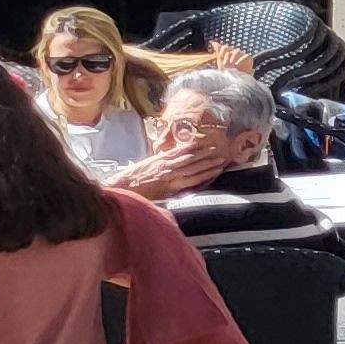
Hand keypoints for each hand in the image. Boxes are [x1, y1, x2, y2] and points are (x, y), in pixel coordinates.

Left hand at [111, 143, 228, 201]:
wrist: (122, 187)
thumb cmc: (140, 196)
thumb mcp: (160, 199)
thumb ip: (174, 194)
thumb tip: (187, 191)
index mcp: (172, 187)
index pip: (195, 179)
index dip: (208, 174)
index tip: (219, 170)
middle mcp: (171, 174)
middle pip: (195, 167)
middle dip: (209, 163)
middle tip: (222, 158)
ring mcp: (165, 164)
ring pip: (187, 158)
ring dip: (201, 154)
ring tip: (213, 150)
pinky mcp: (158, 158)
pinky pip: (176, 152)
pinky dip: (187, 147)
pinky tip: (195, 144)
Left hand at [207, 41, 253, 75]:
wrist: (237, 79)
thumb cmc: (228, 70)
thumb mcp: (221, 61)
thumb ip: (218, 52)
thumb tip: (213, 42)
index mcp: (228, 52)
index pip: (225, 47)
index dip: (221, 51)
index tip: (219, 58)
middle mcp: (235, 52)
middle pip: (230, 49)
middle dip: (227, 56)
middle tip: (224, 64)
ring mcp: (242, 54)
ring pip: (237, 51)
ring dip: (233, 57)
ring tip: (231, 64)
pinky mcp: (248, 58)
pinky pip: (245, 55)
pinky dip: (240, 60)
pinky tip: (237, 65)